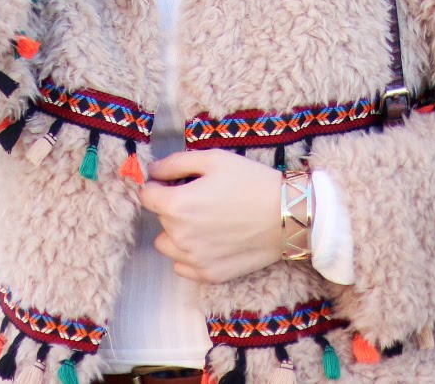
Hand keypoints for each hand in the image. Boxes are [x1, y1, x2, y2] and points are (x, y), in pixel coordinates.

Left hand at [139, 149, 287, 283]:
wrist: (288, 216)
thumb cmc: (252, 182)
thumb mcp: (214, 159)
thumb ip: (175, 163)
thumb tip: (151, 171)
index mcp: (177, 205)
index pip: (146, 196)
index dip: (158, 185)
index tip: (174, 183)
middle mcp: (180, 236)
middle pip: (159, 219)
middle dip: (173, 206)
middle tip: (202, 198)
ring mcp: (194, 260)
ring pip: (166, 245)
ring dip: (177, 233)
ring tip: (205, 221)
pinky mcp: (209, 275)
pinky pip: (182, 266)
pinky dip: (189, 254)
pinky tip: (211, 241)